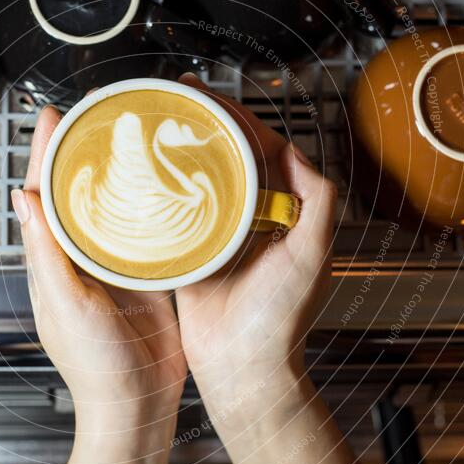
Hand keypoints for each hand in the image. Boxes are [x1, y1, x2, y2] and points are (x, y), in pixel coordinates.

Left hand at [11, 106, 186, 463]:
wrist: (136, 400)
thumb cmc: (94, 364)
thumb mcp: (65, 305)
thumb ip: (45, 254)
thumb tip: (22, 198)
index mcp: (53, 261)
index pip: (43, 194)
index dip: (45, 153)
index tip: (53, 116)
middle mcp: (81, 256)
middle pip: (78, 191)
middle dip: (81, 150)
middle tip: (95, 112)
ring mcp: (115, 264)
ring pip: (112, 206)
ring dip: (116, 170)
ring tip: (129, 135)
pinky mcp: (147, 273)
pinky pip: (145, 231)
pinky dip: (149, 203)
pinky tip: (161, 183)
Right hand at [175, 73, 368, 463]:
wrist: (242, 367)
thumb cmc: (280, 320)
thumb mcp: (313, 255)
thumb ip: (319, 201)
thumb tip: (295, 150)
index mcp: (284, 212)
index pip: (263, 148)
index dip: (239, 118)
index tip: (212, 96)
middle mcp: (252, 217)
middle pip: (228, 156)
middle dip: (206, 123)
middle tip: (177, 95)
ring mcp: (220, 233)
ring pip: (201, 177)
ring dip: (182, 147)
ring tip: (157, 119)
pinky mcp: (192, 251)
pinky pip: (179, 210)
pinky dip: (164, 186)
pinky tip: (144, 168)